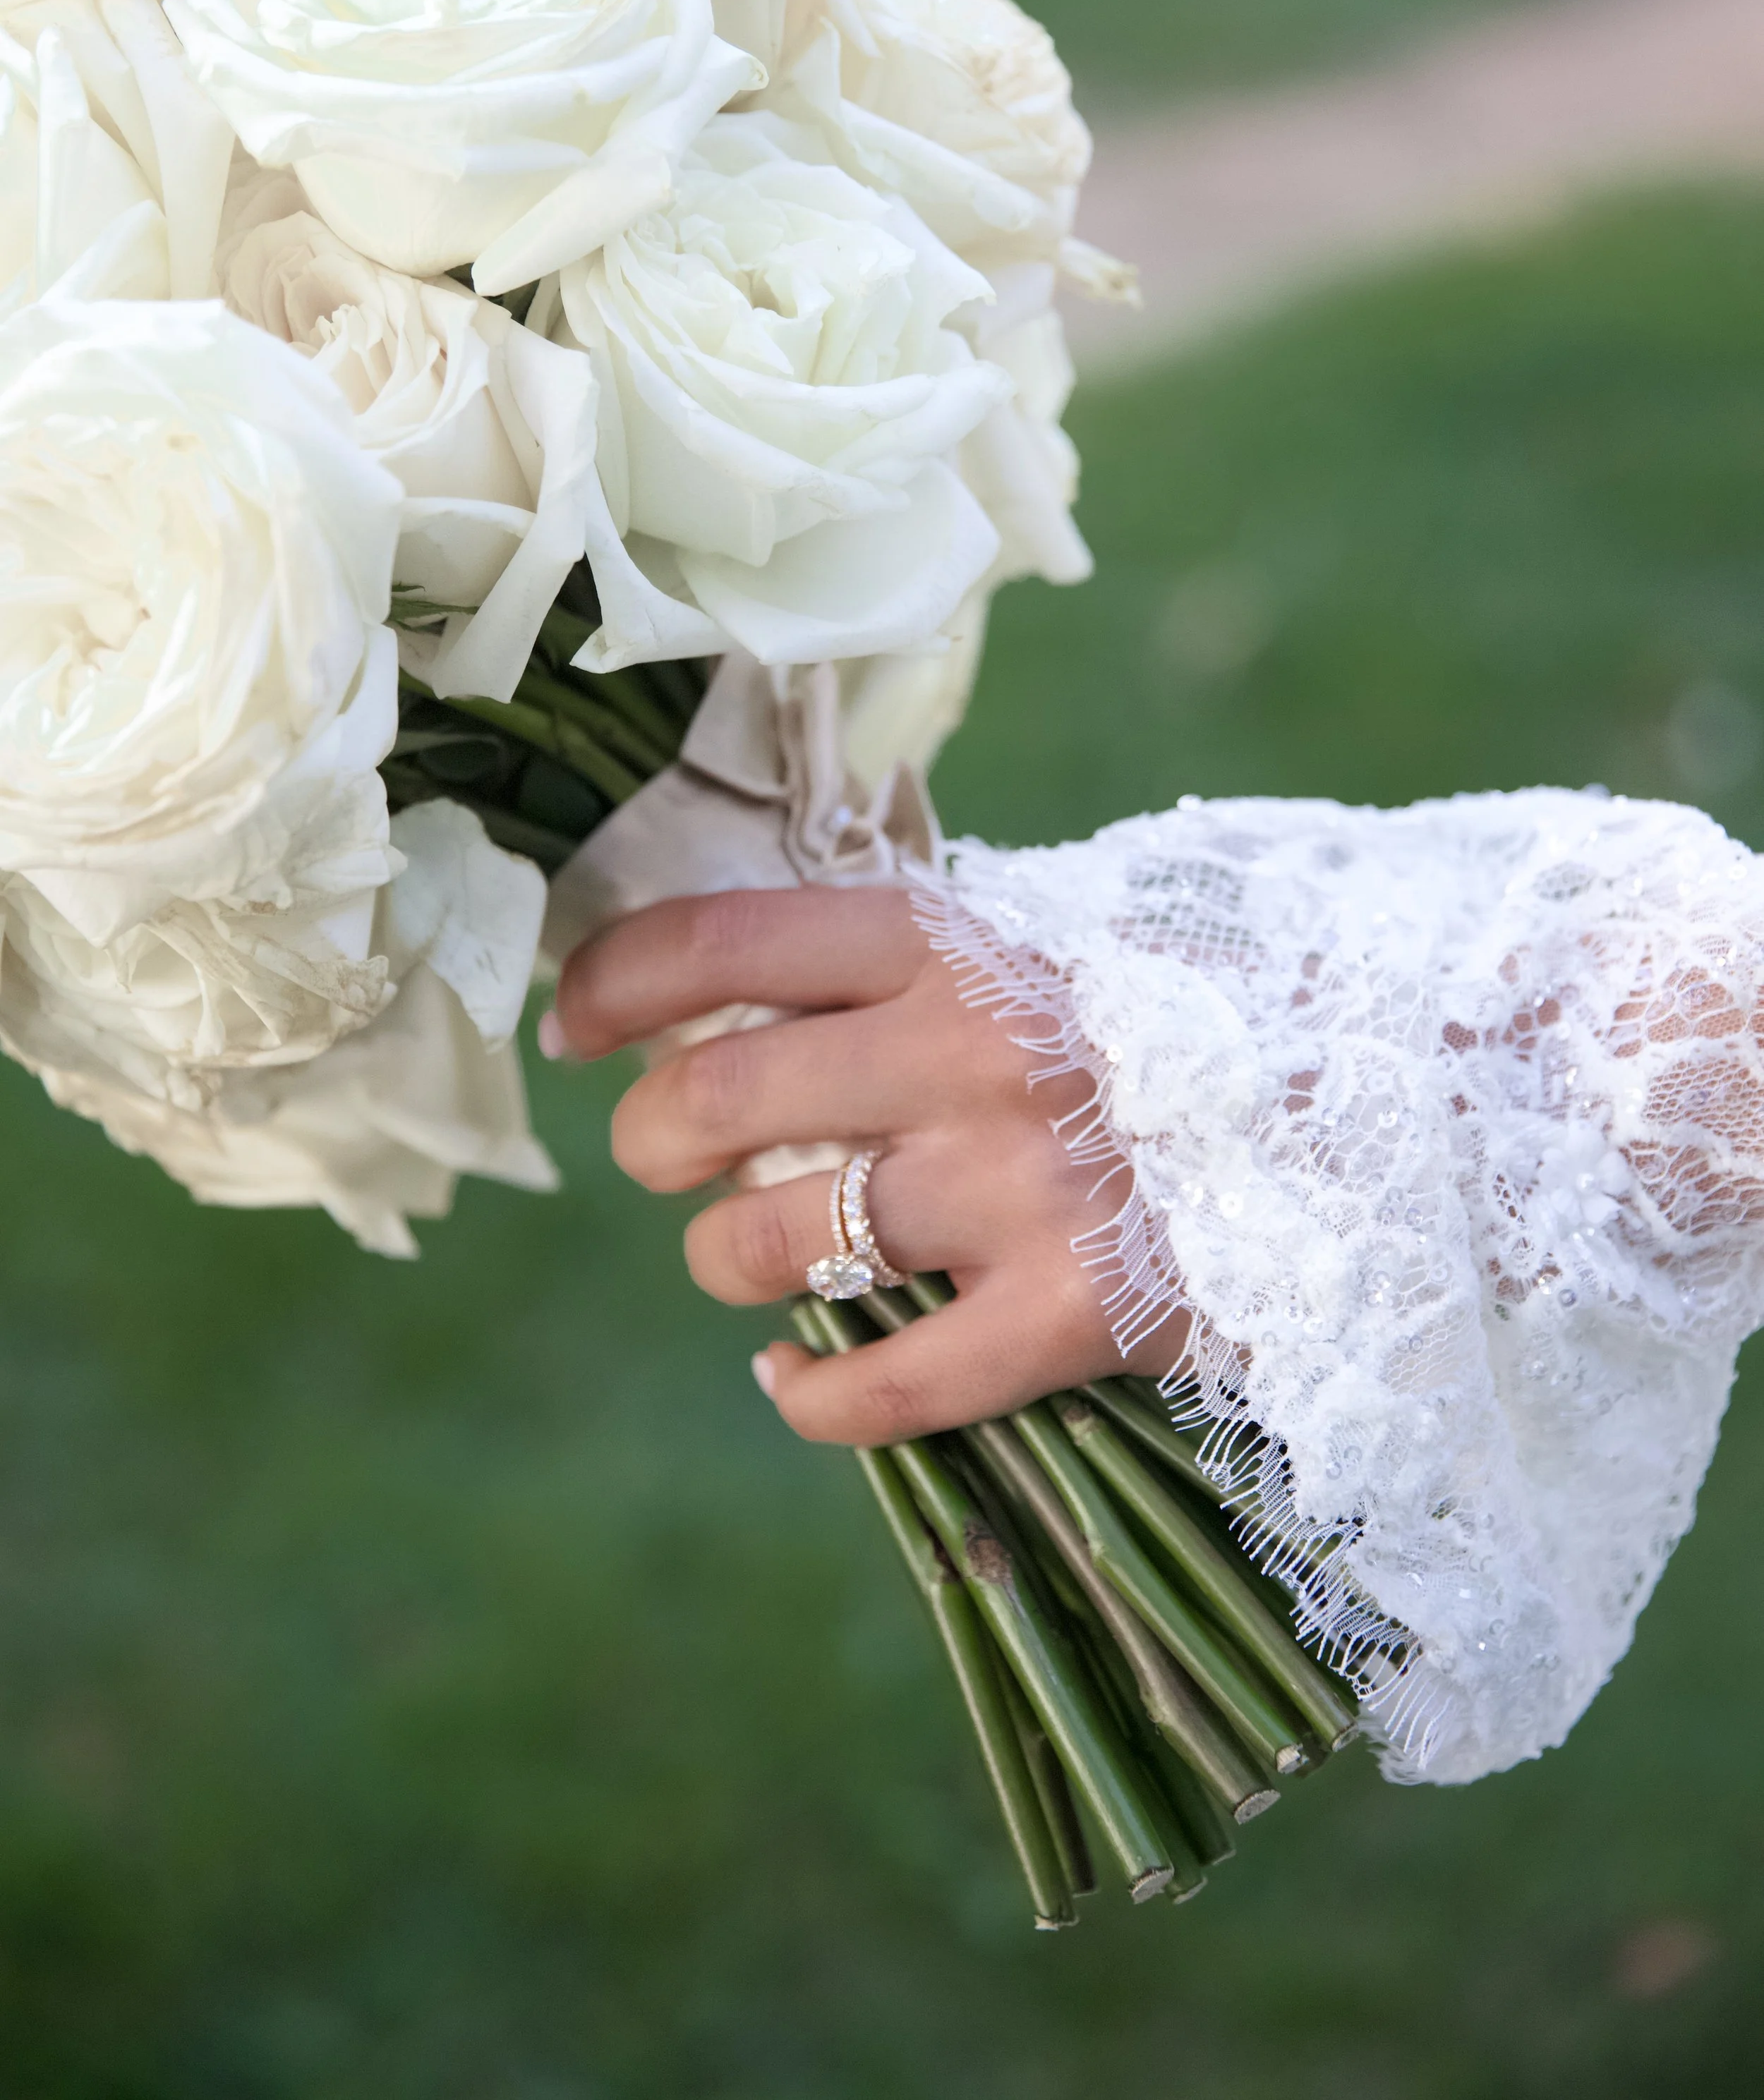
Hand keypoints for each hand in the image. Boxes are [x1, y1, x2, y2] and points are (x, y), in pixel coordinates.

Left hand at [551, 886, 1183, 1445]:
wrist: (1395, 1096)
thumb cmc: (1195, 1012)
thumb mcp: (1055, 935)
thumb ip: (916, 960)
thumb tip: (740, 994)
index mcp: (956, 942)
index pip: (721, 943)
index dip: (610, 986)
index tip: (571, 1030)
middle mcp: (969, 1053)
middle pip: (709, 1102)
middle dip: (651, 1140)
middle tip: (665, 1157)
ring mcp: (1017, 1189)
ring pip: (772, 1245)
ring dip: (726, 1261)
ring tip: (749, 1259)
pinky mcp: (1073, 1314)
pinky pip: (881, 1387)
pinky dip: (808, 1398)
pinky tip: (791, 1381)